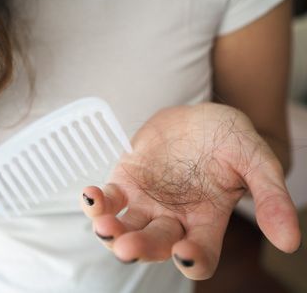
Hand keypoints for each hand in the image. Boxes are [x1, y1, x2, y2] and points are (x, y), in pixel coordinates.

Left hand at [81, 102, 300, 279]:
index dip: (194, 259)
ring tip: (103, 223)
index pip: (201, 254)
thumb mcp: (256, 160)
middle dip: (141, 247)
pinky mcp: (126, 184)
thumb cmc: (230, 139)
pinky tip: (91, 195)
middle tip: (128, 246)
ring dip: (111, 231)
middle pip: (156, 244)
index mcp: (207, 221)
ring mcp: (146, 203)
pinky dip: (97, 201)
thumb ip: (270, 196)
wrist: (199, 118)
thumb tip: (290, 241)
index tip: (186, 254)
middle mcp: (173, 219)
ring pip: (125, 227)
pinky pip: (109, 200)